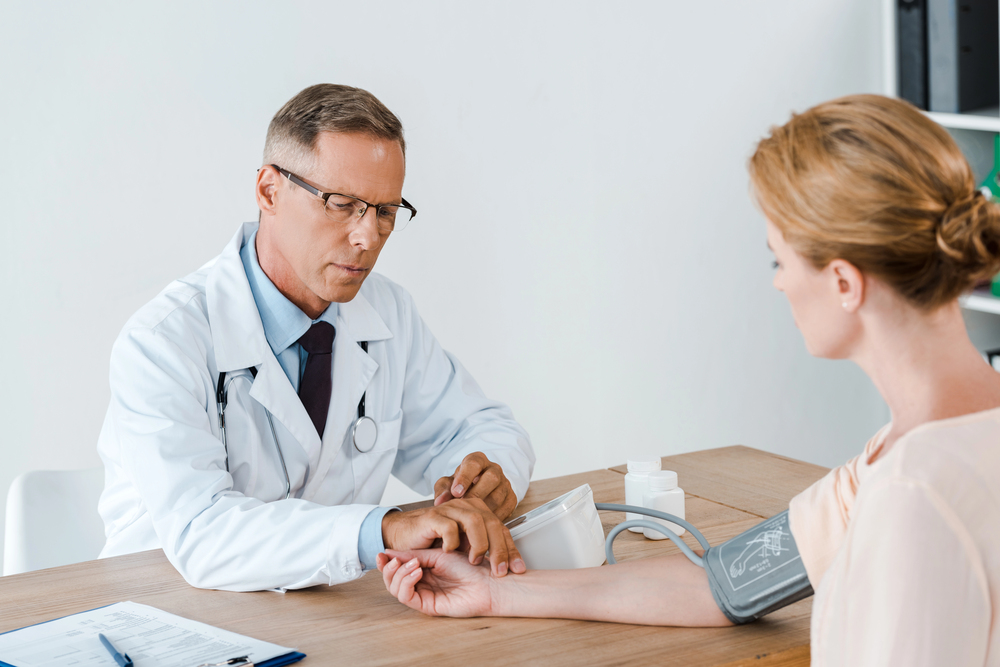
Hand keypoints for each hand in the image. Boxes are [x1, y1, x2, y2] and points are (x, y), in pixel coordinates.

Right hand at [377, 549, 495, 616]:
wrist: (487, 580)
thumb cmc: (470, 565)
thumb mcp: (438, 553)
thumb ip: (414, 554)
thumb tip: (389, 551)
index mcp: (423, 569)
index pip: (397, 568)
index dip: (387, 560)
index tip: (382, 551)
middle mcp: (421, 583)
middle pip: (391, 580)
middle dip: (388, 568)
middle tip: (392, 558)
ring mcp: (423, 594)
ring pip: (395, 589)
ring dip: (398, 573)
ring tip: (412, 563)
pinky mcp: (427, 606)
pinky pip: (406, 597)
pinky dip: (406, 582)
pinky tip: (417, 571)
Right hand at [381, 498, 525, 576]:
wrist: (406, 535)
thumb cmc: (435, 541)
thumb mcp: (465, 546)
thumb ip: (483, 548)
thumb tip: (508, 565)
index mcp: (477, 512)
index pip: (501, 529)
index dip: (511, 550)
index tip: (518, 569)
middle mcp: (466, 507)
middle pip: (491, 523)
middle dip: (499, 549)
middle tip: (500, 570)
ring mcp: (449, 509)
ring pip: (474, 521)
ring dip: (479, 544)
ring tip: (475, 561)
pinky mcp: (432, 517)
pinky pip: (448, 526)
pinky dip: (453, 541)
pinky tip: (452, 552)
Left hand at [433, 452, 516, 520]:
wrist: (476, 490)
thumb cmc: (460, 485)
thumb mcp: (448, 484)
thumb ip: (443, 490)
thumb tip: (441, 501)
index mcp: (478, 460)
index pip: (474, 463)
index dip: (465, 478)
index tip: (455, 492)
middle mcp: (494, 469)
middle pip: (491, 478)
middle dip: (477, 494)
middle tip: (464, 507)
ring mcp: (505, 483)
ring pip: (499, 495)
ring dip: (484, 508)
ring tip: (470, 518)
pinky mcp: (511, 498)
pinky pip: (506, 508)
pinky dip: (493, 517)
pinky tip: (482, 523)